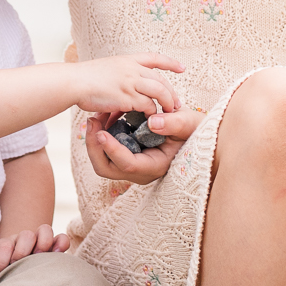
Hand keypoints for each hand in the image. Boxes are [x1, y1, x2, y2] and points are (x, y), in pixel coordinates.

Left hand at [0, 224, 68, 279]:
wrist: (14, 264)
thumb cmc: (0, 264)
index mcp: (7, 243)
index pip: (4, 246)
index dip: (0, 260)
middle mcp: (24, 239)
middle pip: (25, 235)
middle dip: (21, 251)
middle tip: (17, 264)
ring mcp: (40, 241)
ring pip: (45, 230)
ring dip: (42, 242)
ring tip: (38, 256)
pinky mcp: (54, 247)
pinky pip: (62, 238)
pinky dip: (61, 242)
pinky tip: (57, 253)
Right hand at [67, 52, 184, 116]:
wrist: (73, 82)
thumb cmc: (84, 79)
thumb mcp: (105, 69)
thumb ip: (118, 75)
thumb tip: (123, 85)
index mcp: (127, 60)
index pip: (154, 57)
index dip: (170, 63)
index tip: (182, 68)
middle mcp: (132, 69)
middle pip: (161, 79)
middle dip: (172, 92)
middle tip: (177, 104)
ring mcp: (131, 82)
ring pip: (160, 92)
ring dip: (167, 103)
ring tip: (170, 113)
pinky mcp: (127, 97)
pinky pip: (148, 106)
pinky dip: (152, 113)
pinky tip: (152, 119)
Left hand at [84, 106, 203, 185]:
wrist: (193, 132)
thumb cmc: (193, 129)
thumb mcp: (188, 123)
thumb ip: (174, 123)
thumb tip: (153, 122)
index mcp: (154, 166)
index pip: (128, 165)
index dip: (112, 150)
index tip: (101, 132)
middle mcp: (140, 170)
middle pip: (106, 168)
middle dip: (94, 147)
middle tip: (92, 122)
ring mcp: (132, 164)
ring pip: (102, 160)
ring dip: (95, 140)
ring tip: (96, 116)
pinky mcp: (127, 154)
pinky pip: (106, 150)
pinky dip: (101, 134)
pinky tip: (104, 115)